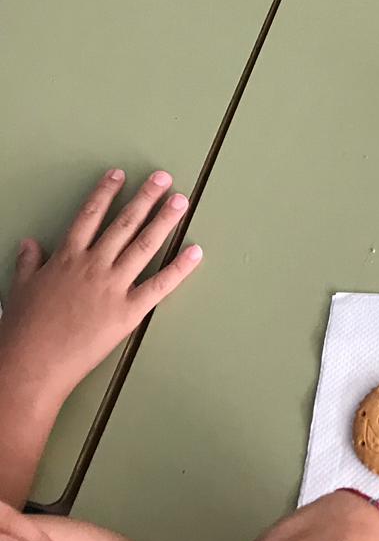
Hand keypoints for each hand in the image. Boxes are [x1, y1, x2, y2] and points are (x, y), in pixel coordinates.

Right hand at [0, 170, 201, 411]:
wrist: (30, 366)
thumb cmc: (22, 331)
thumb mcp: (20, 290)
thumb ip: (29, 263)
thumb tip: (29, 243)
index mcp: (67, 258)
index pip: (90, 215)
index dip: (105, 192)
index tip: (119, 174)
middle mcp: (93, 265)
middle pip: (124, 223)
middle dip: (146, 197)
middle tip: (163, 177)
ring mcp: (112, 287)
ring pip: (144, 245)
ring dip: (165, 220)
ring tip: (181, 200)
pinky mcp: (127, 312)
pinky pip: (159, 285)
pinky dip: (180, 268)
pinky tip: (195, 252)